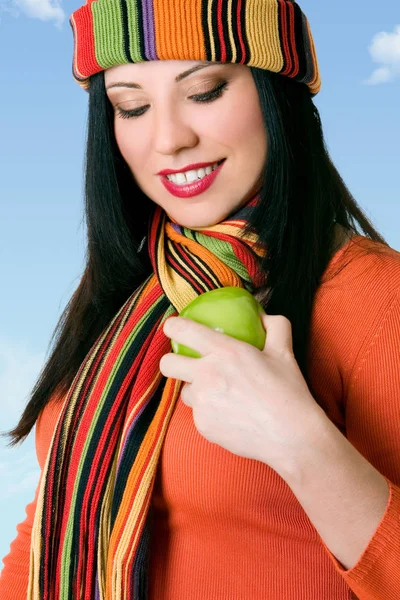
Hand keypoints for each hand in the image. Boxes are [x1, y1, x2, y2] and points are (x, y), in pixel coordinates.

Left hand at [160, 314, 328, 479]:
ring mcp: (202, 403)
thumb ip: (274, 326)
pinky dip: (210, 413)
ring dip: (197, 390)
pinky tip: (232, 415)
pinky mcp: (203, 426)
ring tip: (221, 395)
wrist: (291, 437)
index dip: (173, 326)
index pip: (183, 331)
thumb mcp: (284, 352)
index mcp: (225, 351)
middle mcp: (207, 375)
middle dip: (171, 361)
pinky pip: (199, 414)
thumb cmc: (289, 392)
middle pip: (167, 364)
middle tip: (184, 364)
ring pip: (185, 392)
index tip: (173, 328)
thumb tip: (262, 315)